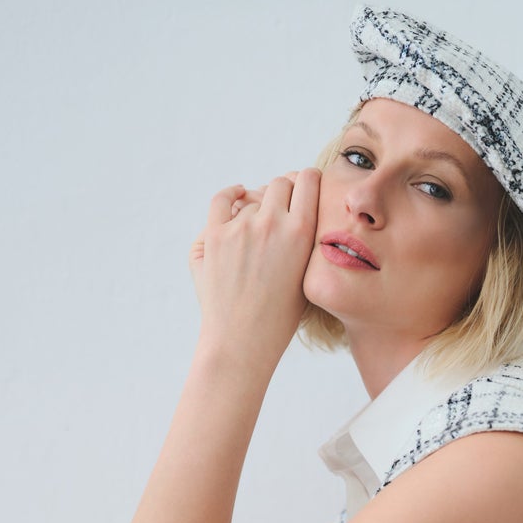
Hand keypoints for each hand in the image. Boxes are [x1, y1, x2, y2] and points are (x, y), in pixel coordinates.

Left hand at [187, 169, 320, 378]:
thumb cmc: (279, 319)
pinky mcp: (215, 235)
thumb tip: (297, 210)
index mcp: (302, 233)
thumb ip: (306, 241)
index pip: (307, 179)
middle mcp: (272, 223)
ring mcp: (241, 228)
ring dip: (258, 206)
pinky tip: (238, 195)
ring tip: (260, 228)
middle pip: (279, 183)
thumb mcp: (308, 277)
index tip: (306, 188)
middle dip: (284, 192)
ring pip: (253, 198)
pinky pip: (223, 199)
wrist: (243, 342)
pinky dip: (232, 194)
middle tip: (284, 208)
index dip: (307, 181)